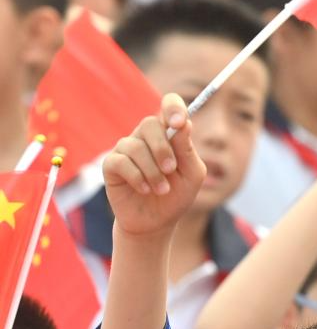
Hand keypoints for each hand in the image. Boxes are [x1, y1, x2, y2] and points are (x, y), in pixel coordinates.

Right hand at [103, 93, 206, 241]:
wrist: (156, 223)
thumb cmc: (176, 197)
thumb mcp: (191, 175)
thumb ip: (187, 150)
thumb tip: (183, 124)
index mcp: (168, 134)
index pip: (169, 105)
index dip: (173, 107)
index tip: (179, 122)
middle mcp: (146, 137)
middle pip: (150, 124)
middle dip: (162, 149)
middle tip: (170, 170)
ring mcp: (127, 149)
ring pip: (135, 146)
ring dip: (152, 171)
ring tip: (161, 189)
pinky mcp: (112, 165)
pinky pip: (121, 162)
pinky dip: (137, 177)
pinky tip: (145, 190)